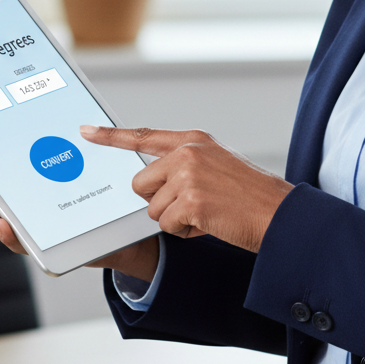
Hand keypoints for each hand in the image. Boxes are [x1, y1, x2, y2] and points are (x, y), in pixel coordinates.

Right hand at [0, 156, 159, 280]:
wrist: (117, 226)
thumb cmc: (91, 192)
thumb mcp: (75, 160)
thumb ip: (61, 142)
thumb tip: (56, 110)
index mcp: (17, 187)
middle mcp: (15, 210)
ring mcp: (25, 229)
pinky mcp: (42, 246)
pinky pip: (20, 243)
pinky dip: (8, 234)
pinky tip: (4, 223)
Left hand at [78, 126, 293, 253]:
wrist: (278, 213)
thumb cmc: (249, 195)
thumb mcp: (216, 165)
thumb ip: (184, 164)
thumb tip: (149, 181)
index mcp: (193, 141)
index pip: (143, 136)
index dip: (111, 137)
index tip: (86, 132)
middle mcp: (188, 153)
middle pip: (141, 184)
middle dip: (160, 201)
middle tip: (194, 203)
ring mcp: (188, 176)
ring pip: (153, 209)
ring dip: (176, 219)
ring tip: (208, 213)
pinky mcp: (191, 201)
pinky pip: (168, 226)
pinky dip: (186, 231)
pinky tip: (211, 223)